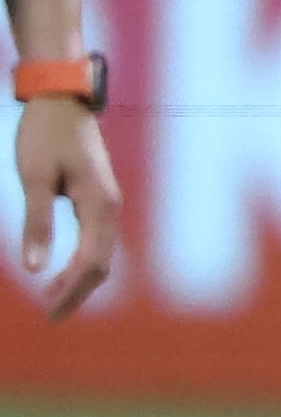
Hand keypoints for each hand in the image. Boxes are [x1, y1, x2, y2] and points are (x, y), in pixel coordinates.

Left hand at [17, 96, 117, 319]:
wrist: (62, 99)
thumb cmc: (44, 135)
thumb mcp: (33, 179)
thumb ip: (37, 223)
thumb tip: (34, 269)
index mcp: (99, 204)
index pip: (90, 261)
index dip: (70, 291)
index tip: (47, 313)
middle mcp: (110, 207)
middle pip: (102, 263)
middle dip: (78, 292)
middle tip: (51, 317)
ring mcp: (107, 202)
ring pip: (102, 253)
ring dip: (79, 279)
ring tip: (52, 298)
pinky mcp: (98, 197)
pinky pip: (97, 240)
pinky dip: (82, 262)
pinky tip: (61, 269)